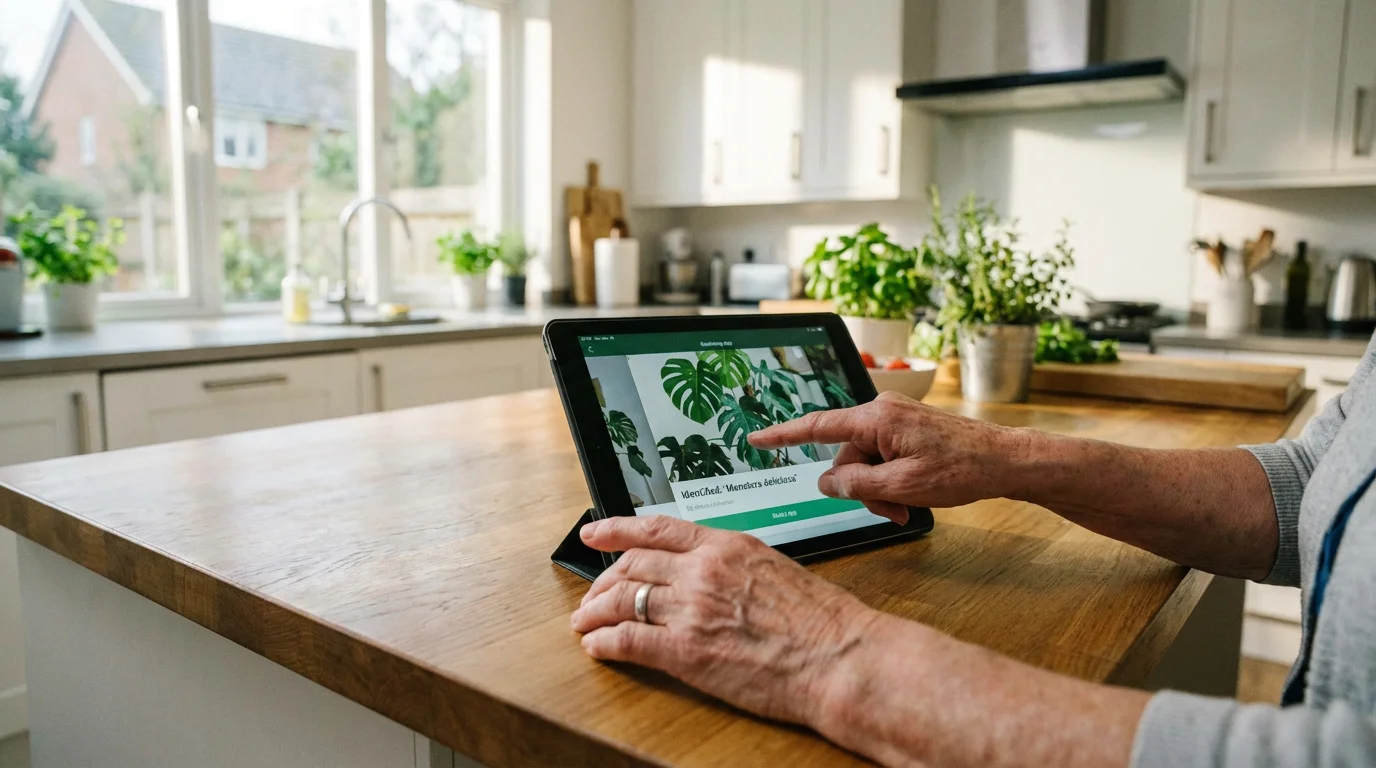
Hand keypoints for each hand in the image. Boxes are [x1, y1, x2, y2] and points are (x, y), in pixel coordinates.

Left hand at [570, 515, 878, 727]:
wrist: (839, 657)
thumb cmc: (823, 621)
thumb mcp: (775, 569)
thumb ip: (735, 567)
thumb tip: (713, 573)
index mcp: (727, 545)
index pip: (657, 528)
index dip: (617, 529)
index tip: (595, 532)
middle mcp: (702, 570)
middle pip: (632, 565)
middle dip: (604, 580)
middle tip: (593, 595)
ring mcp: (691, 608)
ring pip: (621, 600)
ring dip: (595, 613)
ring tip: (585, 623)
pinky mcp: (685, 650)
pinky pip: (627, 640)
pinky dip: (605, 643)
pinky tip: (598, 648)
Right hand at [748, 391, 1024, 520]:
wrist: (1006, 461)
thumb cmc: (962, 469)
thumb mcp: (902, 486)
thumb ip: (856, 485)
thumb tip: (826, 481)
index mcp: (876, 419)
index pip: (817, 427)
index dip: (782, 435)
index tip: (757, 440)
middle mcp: (882, 413)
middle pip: (846, 456)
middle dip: (860, 488)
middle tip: (889, 511)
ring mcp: (897, 421)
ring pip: (866, 463)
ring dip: (879, 490)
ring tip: (906, 507)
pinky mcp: (909, 430)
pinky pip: (884, 458)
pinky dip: (891, 481)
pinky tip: (912, 497)